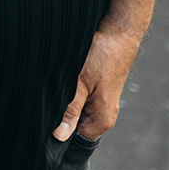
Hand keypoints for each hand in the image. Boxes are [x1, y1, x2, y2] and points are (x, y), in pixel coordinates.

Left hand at [54, 26, 141, 140]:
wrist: (119, 33)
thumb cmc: (102, 56)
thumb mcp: (79, 83)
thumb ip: (70, 109)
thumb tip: (60, 135)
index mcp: (103, 119)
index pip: (74, 136)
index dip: (59, 126)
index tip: (49, 111)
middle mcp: (105, 114)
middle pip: (74, 122)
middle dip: (63, 109)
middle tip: (58, 90)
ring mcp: (102, 102)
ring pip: (76, 106)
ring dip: (67, 96)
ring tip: (66, 80)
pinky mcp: (99, 90)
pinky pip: (80, 96)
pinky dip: (72, 87)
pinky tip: (70, 75)